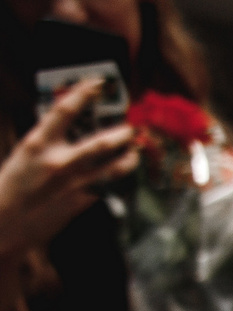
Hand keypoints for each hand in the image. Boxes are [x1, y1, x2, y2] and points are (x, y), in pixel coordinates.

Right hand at [0, 80, 137, 255]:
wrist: (6, 222)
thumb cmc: (11, 186)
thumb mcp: (24, 154)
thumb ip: (47, 139)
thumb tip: (69, 126)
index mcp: (37, 144)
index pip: (64, 110)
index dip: (83, 93)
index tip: (97, 82)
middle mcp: (59, 162)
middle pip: (102, 142)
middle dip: (122, 132)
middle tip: (131, 126)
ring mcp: (75, 183)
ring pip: (115, 166)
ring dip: (130, 156)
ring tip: (135, 149)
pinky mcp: (84, 202)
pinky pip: (110, 186)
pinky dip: (119, 177)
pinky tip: (123, 173)